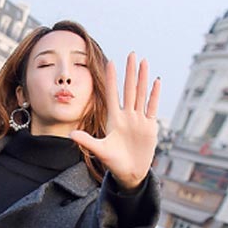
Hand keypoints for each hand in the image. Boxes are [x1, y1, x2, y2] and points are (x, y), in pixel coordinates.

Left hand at [70, 53, 160, 190]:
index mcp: (113, 120)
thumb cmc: (113, 163)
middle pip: (129, 90)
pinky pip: (152, 107)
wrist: (129, 173)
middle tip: (131, 54)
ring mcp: (139, 120)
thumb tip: (71, 135)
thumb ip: (87, 141)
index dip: (111, 79)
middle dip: (129, 72)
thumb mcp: (100, 151)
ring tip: (143, 61)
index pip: (112, 95)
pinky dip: (154, 95)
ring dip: (143, 79)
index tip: (110, 62)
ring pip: (141, 94)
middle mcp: (126, 116)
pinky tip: (156, 81)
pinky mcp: (149, 127)